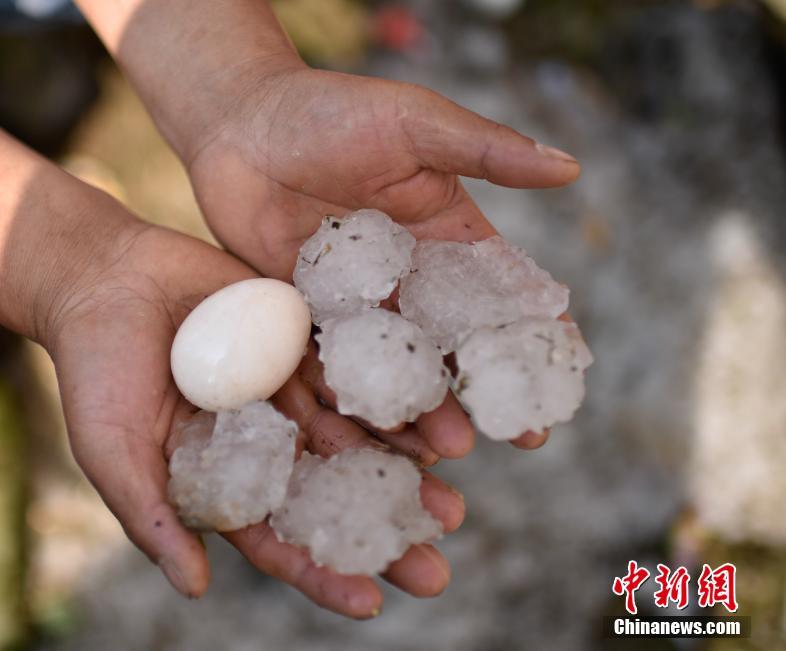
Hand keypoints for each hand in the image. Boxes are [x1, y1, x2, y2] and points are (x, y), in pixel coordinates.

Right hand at [44, 213, 465, 617]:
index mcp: (223, 477)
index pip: (277, 537)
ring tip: (451, 505)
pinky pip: (352, 368)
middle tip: (434, 571)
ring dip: (403, 471)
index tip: (370, 601)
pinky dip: (390, 395)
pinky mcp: (301, 339)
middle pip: (331, 495)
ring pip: (355, 437)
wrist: (107, 276)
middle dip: (380, 532)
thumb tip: (196, 587)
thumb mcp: (112, 448)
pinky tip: (432, 421)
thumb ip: (152, 515)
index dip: (320, 571)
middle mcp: (265, 440)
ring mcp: (287, 390)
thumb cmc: (96, 370)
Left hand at [186, 67, 579, 451]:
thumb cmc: (331, 110)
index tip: (563, 380)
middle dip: (486, 390)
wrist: (240, 123)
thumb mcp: (417, 125)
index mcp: (446, 236)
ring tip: (447, 451)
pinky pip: (332, 366)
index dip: (535, 336)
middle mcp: (406, 278)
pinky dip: (351, 401)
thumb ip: (486, 151)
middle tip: (520, 438)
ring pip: (397, 366)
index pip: (502, 293)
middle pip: (453, 345)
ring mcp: (356, 303)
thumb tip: (570, 168)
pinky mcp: (306, 318)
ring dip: (423, 408)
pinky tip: (371, 436)